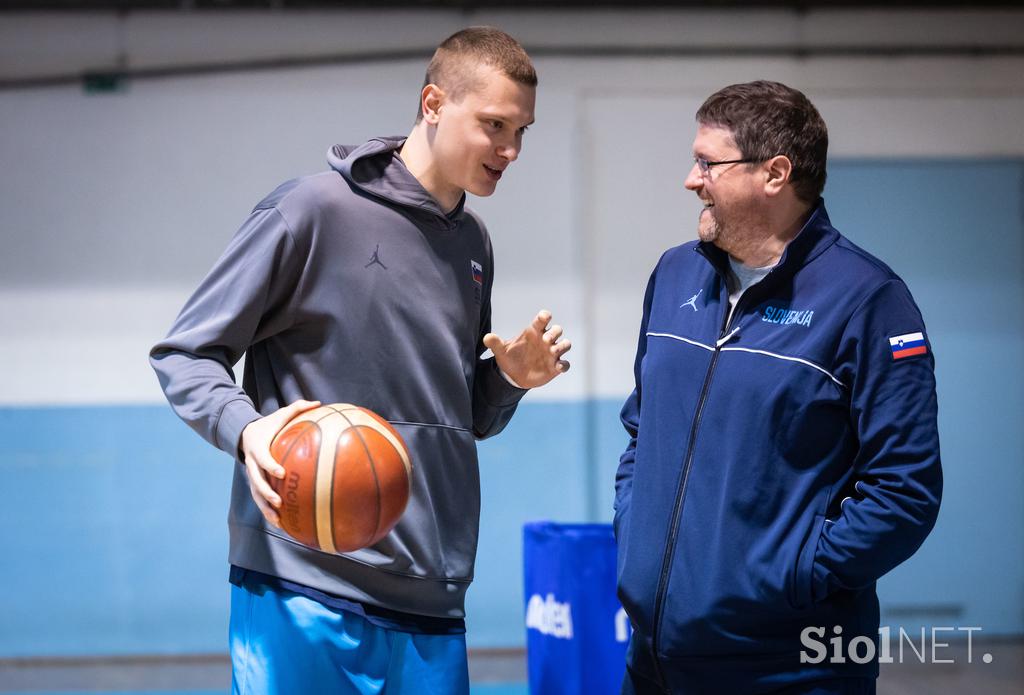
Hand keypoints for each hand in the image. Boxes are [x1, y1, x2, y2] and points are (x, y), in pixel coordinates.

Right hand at [239, 399, 320, 527]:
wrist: (245, 434)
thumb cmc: (269, 425)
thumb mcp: (280, 414)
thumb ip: (297, 408)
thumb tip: (318, 402)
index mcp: (258, 448)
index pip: (262, 459)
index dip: (270, 466)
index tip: (282, 473)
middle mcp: (252, 464)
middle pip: (256, 482)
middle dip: (266, 493)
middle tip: (278, 501)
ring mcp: (252, 476)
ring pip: (256, 495)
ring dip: (265, 509)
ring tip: (278, 521)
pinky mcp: (255, 484)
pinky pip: (261, 500)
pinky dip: (269, 512)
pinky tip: (282, 524)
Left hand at [482, 310, 570, 388]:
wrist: (513, 376)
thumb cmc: (509, 358)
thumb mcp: (500, 351)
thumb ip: (495, 343)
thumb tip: (487, 337)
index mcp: (534, 332)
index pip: (543, 319)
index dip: (545, 316)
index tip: (544, 318)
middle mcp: (545, 340)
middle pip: (558, 330)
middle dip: (555, 333)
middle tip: (544, 340)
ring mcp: (552, 354)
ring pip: (566, 344)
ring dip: (562, 346)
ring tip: (552, 352)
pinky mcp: (555, 367)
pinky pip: (565, 364)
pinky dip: (564, 365)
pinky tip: (557, 367)